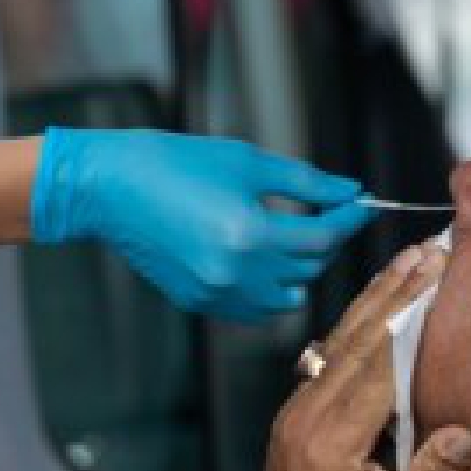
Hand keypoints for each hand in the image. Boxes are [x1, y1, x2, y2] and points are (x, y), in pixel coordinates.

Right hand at [30, 128, 374, 321]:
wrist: (108, 187)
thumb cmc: (171, 163)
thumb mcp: (245, 161)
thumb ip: (304, 180)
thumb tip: (348, 190)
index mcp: (248, 233)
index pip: (322, 237)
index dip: (348, 218)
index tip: (361, 203)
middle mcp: (234, 273)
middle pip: (308, 268)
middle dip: (326, 238)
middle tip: (328, 211)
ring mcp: (215, 293)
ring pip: (286, 298)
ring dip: (299, 269)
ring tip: (292, 237)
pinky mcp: (198, 301)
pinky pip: (254, 308)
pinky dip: (269, 289)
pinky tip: (263, 260)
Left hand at [248, 243, 470, 470]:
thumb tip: (463, 432)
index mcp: (332, 442)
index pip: (379, 366)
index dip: (412, 318)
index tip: (439, 277)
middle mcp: (307, 415)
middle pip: (358, 339)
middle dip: (398, 291)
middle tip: (433, 248)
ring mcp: (297, 409)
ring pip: (341, 340)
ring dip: (377, 297)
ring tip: (412, 258)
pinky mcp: (297, 411)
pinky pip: (330, 357)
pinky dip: (359, 324)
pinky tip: (382, 299)